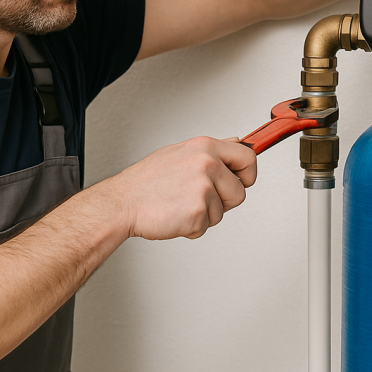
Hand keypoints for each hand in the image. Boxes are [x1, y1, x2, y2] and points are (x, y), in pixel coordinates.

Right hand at [99, 137, 257, 240]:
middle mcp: (207, 164)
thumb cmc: (147, 181)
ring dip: (206, 214)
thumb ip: (211, 151)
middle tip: (200, 198)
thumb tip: (236, 143)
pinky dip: (193, 227)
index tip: (243, 180)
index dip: (248, 173)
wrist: (122, 202)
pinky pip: (207, 226)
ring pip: (223, 211)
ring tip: (181, 204)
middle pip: (241, 191)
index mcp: (205, 147)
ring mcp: (203, 188)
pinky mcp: (198, 212)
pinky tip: (176, 214)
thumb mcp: (180, 152)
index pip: (248, 156)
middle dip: (225, 200)